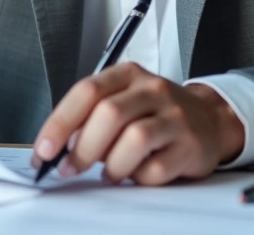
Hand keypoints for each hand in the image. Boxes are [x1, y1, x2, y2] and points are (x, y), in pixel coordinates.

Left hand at [32, 62, 244, 185]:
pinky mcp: (190, 145)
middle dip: (83, 148)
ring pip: (134, 139)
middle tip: (71, 168)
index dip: (60, 122)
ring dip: (112, 165)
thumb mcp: (123, 101)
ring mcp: (174, 115)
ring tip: (110, 173)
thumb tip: (58, 146)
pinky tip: (138, 173)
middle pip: (109, 114)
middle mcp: (152, 89)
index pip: (87, 91)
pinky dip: (139, 178)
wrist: (208, 119)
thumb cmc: (155, 113)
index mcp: (128, 74)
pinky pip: (156, 167)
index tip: (44, 150)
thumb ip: (91, 117)